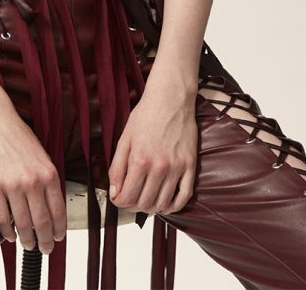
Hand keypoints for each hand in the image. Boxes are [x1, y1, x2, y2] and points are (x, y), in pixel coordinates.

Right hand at [0, 104, 66, 255]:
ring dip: (26, 239)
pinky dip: (7, 230)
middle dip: (45, 241)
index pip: (58, 210)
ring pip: (23, 223)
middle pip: (42, 222)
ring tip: (28, 245)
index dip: (59, 230)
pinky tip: (10, 236)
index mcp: (49, 172)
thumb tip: (51, 203)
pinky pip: (2, 217)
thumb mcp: (41, 154)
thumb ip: (47, 177)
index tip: (58, 238)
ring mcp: (12, 185)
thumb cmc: (17, 134)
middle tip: (45, 250)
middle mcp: (33, 181)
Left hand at [107, 81, 197, 215]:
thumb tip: (115, 192)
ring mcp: (177, 168)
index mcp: (139, 160)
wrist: (170, 98)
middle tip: (130, 199)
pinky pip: (184, 196)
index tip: (118, 199)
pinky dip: (174, 206)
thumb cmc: (146, 115)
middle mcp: (159, 167)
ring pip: (163, 203)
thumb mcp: (124, 138)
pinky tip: (166, 203)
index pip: (127, 197)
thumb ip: (117, 167)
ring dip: (151, 207)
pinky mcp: (190, 166)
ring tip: (145, 200)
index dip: (119, 202)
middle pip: (144, 203)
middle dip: (133, 206)